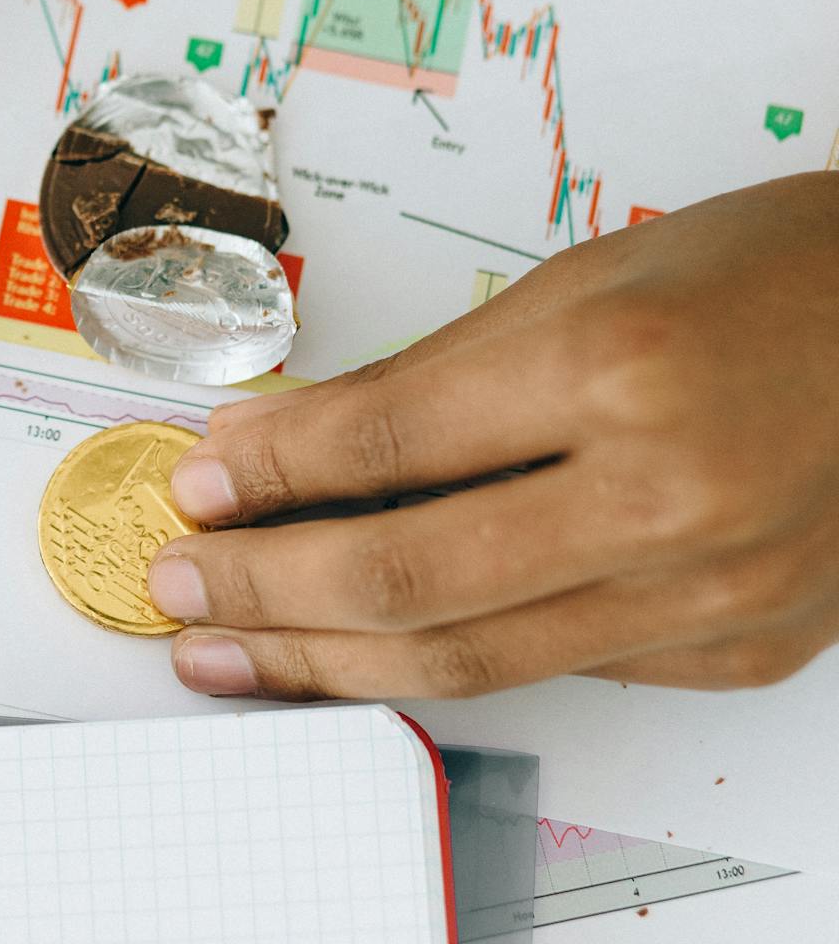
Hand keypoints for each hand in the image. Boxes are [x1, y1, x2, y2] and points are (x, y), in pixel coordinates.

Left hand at [147, 171, 838, 699]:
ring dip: (326, 662)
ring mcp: (716, 593)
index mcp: (618, 369)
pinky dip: (448, 661)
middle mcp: (671, 497)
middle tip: (180, 586)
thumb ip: (425, 379)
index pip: (385, 448)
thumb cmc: (765, 277)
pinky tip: (365, 654)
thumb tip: (279, 446)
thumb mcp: (580, 282)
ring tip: (233, 654)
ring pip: (472, 659)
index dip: (269, 477)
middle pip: (407, 581)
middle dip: (263, 591)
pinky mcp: (743, 648)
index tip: (196, 485)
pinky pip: (562, 669)